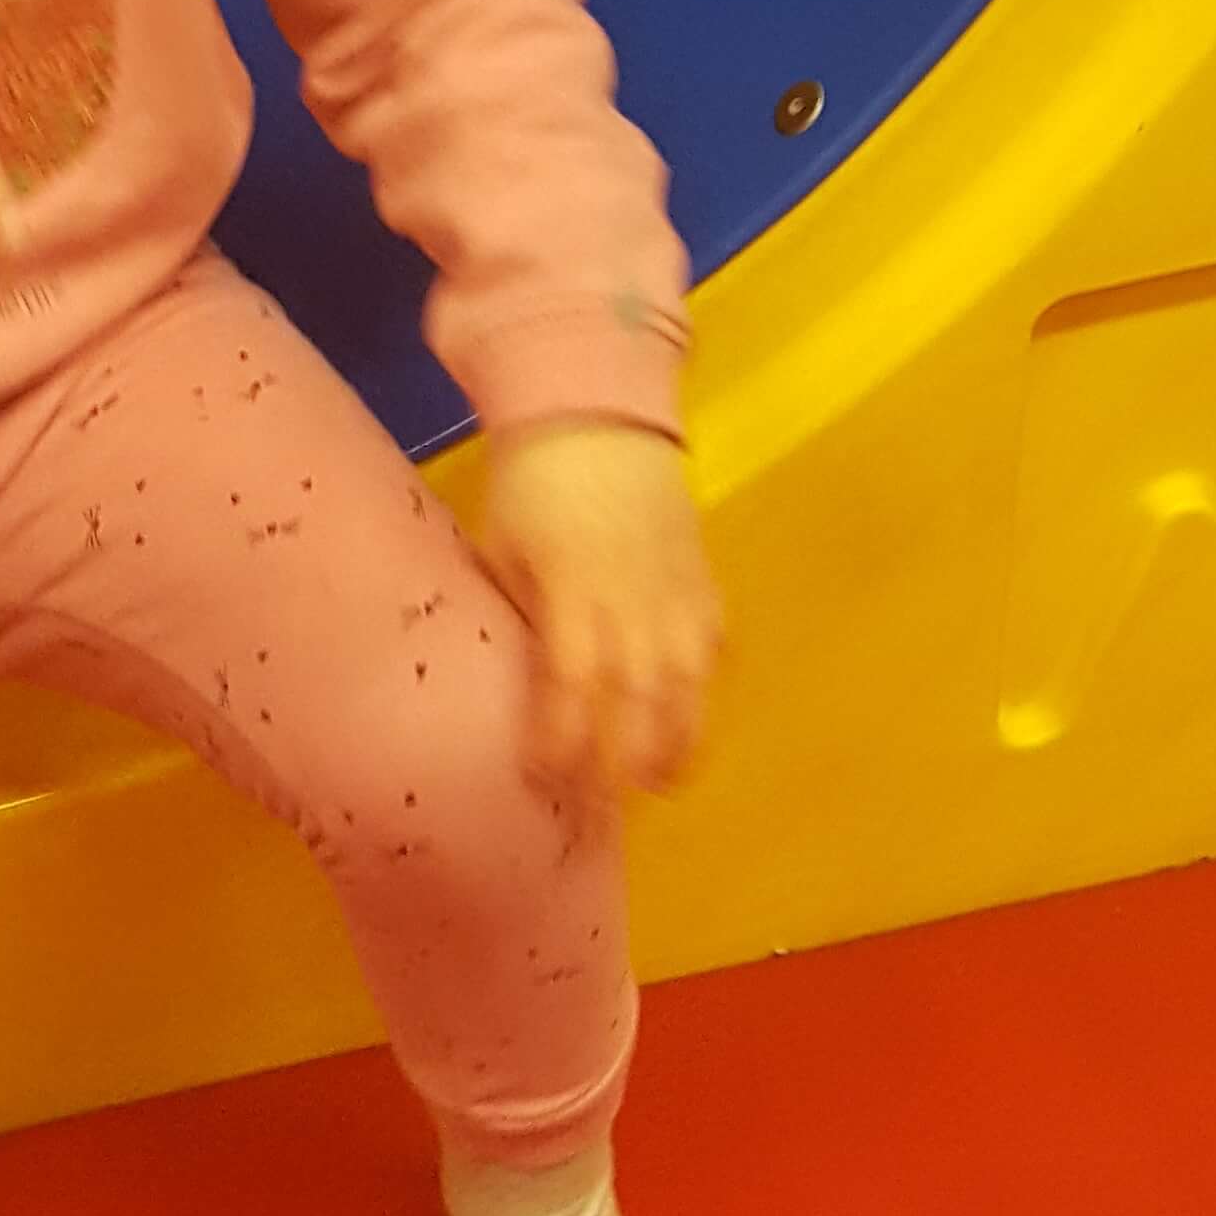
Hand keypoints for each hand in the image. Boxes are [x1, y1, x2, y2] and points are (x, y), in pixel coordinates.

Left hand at [466, 419, 719, 795]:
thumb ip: (517, 615)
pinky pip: (713, 645)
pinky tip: (691, 708)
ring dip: (678, 738)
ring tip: (662, 779)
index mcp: (575, 597)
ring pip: (689, 685)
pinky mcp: (704, 580)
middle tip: (610, 799)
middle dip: (627, 759)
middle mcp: (635, 606)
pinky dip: (704, 683)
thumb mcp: (502, 549)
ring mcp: (678, 594)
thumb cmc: (534, 485)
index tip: (542, 774)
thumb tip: (514, 678)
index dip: (561, 742)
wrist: (600, 415)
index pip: (572, 691)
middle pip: (642, 702)